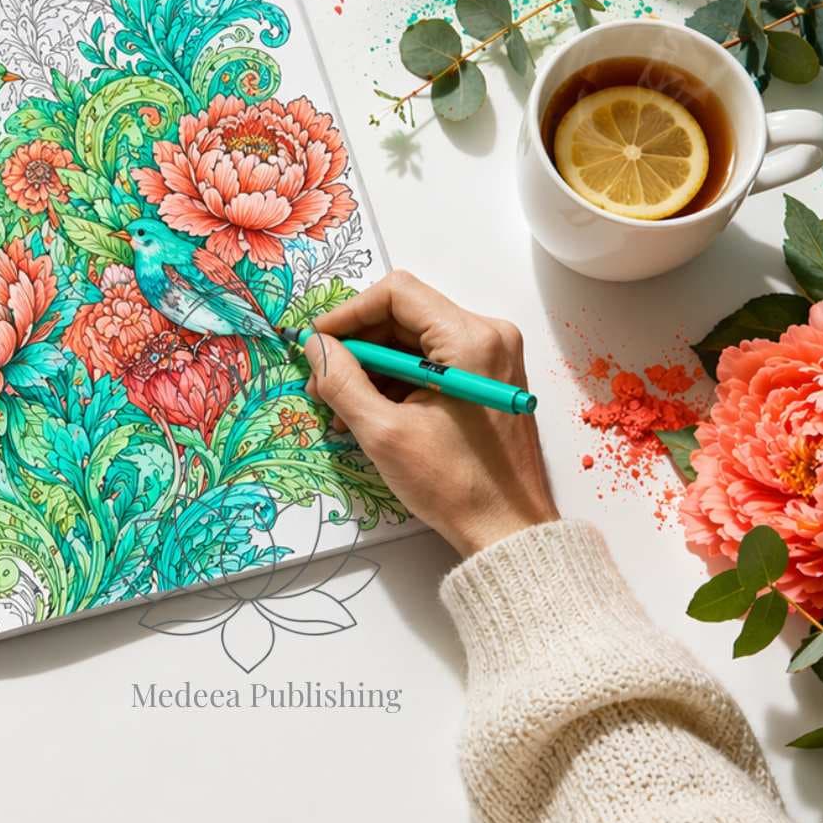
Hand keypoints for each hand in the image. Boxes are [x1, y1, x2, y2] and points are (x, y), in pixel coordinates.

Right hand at [302, 271, 558, 556]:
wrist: (508, 529)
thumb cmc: (455, 484)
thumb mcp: (384, 432)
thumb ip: (342, 380)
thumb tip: (314, 346)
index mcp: (470, 339)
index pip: (396, 294)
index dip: (349, 313)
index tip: (318, 343)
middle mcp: (488, 336)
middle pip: (404, 316)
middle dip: (357, 346)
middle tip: (322, 382)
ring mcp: (491, 357)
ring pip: (414, 341)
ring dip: (373, 367)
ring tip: (341, 407)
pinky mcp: (487, 378)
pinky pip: (432, 362)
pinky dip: (397, 381)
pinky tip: (370, 412)